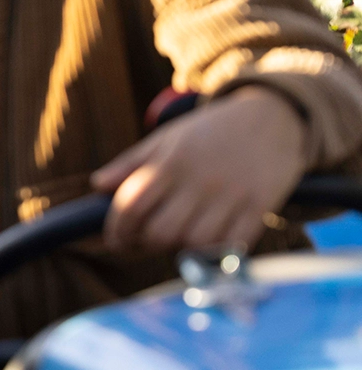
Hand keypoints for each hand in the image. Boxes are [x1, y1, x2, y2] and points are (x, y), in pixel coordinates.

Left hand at [91, 87, 306, 251]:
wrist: (271, 117)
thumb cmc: (209, 131)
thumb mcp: (166, 138)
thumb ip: (131, 163)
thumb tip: (99, 185)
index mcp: (171, 162)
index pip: (132, 204)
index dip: (117, 228)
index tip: (116, 239)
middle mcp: (198, 180)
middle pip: (160, 231)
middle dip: (146, 242)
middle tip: (146, 240)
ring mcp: (231, 195)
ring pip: (195, 244)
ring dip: (181, 249)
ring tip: (178, 239)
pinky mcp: (260, 207)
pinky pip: (232, 245)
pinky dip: (217, 252)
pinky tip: (210, 243)